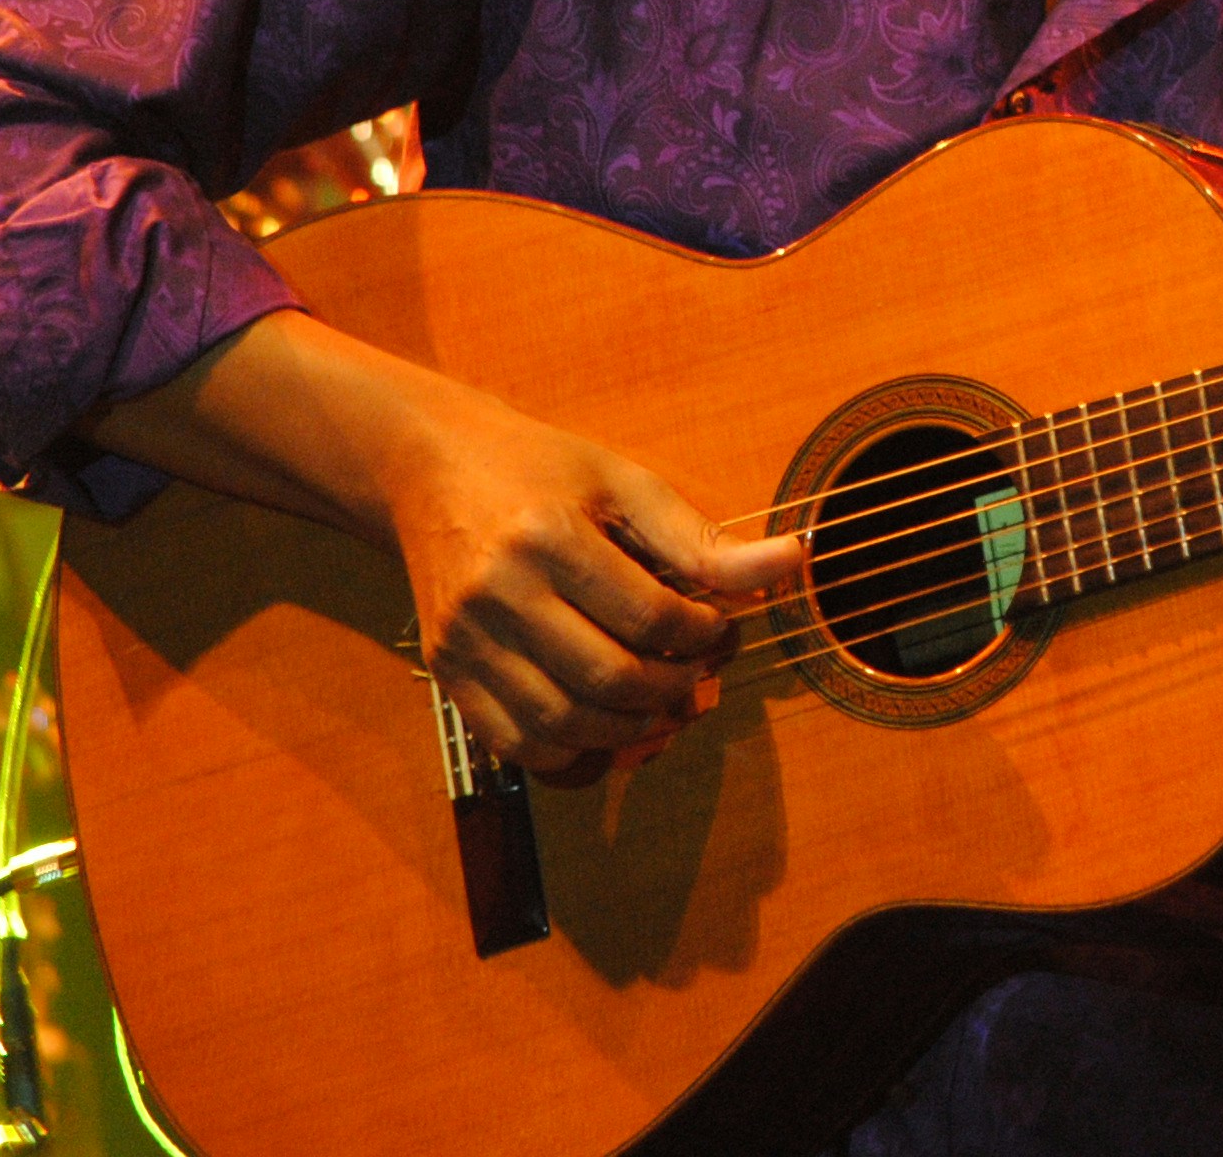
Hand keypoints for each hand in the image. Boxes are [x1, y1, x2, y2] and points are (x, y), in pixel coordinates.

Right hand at [382, 386, 803, 776]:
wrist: (431, 471)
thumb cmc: (540, 471)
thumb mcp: (623, 482)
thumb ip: (700, 536)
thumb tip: (791, 563)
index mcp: (546, 536)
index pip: (649, 617)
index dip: (704, 635)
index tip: (722, 626)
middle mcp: (496, 594)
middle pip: (608, 680)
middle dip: (674, 691)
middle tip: (700, 676)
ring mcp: (463, 640)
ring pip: (563, 725)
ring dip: (631, 732)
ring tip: (663, 706)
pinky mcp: (445, 670)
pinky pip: (517, 744)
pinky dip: (573, 752)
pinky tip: (608, 726)